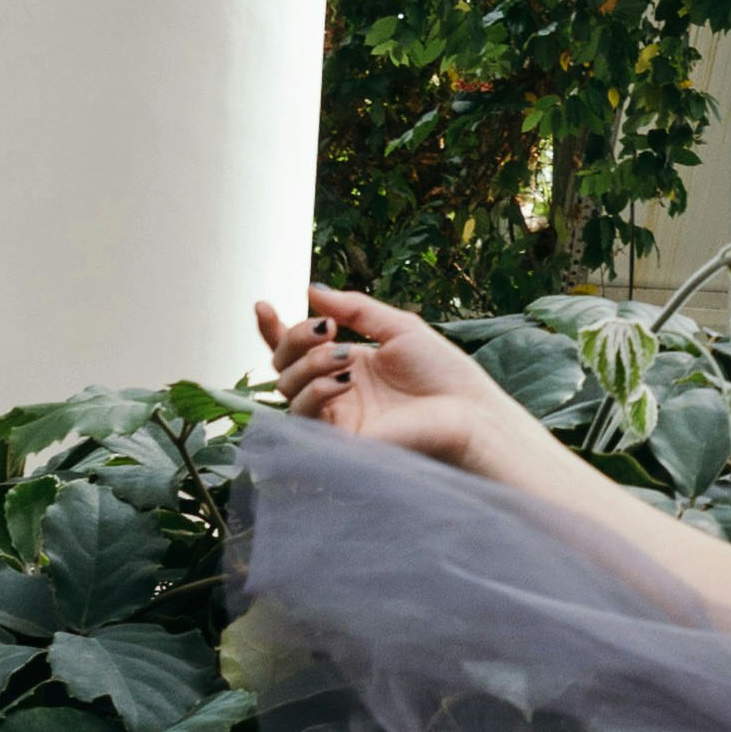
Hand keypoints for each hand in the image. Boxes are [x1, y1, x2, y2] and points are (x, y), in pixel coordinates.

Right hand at [253, 286, 507, 474]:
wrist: (467, 412)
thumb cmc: (442, 373)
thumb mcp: (398, 328)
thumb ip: (355, 309)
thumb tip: (311, 289)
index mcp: (348, 365)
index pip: (298, 349)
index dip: (274, 329)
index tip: (263, 304)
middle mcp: (336, 392)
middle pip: (284, 365)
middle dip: (294, 339)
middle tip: (327, 329)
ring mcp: (336, 417)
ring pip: (287, 388)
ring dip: (309, 363)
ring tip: (346, 356)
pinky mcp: (338, 441)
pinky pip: (304, 414)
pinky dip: (316, 390)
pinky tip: (343, 381)